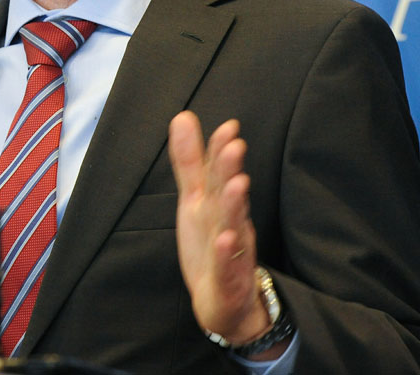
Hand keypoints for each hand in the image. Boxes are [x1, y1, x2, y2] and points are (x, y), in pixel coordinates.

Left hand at [168, 113, 270, 348]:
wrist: (228, 303)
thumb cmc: (212, 244)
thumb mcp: (195, 199)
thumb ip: (189, 161)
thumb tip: (182, 117)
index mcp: (218, 203)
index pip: (220, 172)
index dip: (221, 150)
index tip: (228, 127)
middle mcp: (229, 222)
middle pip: (228, 194)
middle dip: (230, 170)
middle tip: (235, 144)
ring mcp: (231, 251)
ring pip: (233, 226)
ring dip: (235, 206)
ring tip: (238, 184)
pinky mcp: (228, 280)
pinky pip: (227, 266)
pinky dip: (225, 254)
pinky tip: (224, 240)